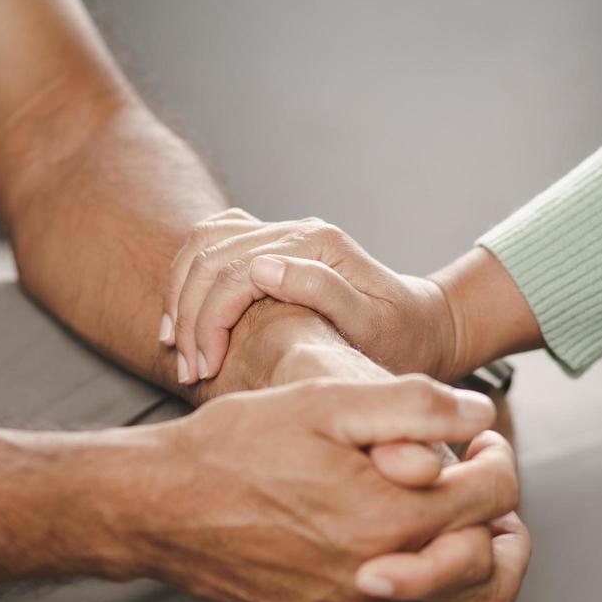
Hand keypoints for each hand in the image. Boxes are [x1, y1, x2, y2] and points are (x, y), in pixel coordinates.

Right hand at [137, 375, 519, 601]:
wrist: (156, 505)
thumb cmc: (237, 445)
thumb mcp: (325, 403)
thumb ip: (413, 405)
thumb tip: (479, 412)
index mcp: (392, 518)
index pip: (493, 499)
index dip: (500, 460)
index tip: (484, 438)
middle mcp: (377, 580)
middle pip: (486, 571)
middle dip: (497, 522)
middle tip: (477, 481)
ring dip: (461, 576)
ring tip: (447, 530)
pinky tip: (388, 571)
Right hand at [161, 209, 458, 383]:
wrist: (424, 325)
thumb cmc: (402, 337)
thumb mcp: (372, 324)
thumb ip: (322, 291)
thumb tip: (261, 268)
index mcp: (318, 245)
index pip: (236, 273)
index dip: (209, 323)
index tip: (203, 370)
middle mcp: (297, 231)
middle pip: (212, 259)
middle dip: (189, 318)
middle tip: (188, 370)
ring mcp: (283, 234)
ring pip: (203, 246)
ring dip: (182, 297)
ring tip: (178, 348)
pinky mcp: (275, 245)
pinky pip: (214, 243)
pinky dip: (189, 278)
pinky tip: (185, 316)